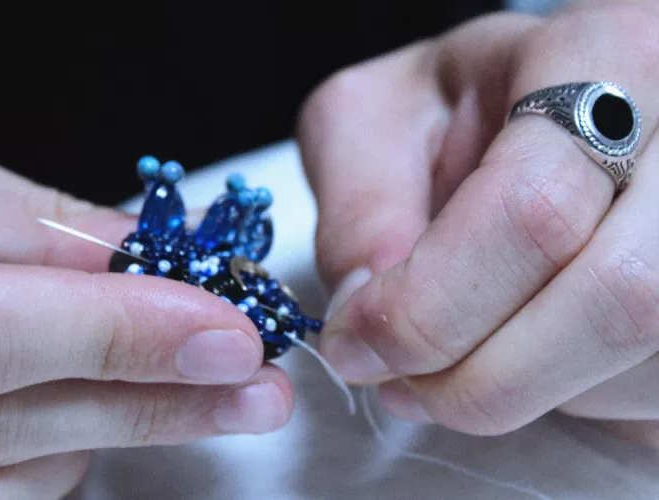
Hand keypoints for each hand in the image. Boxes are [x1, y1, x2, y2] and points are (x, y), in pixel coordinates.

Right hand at [0, 118, 291, 495]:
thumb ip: (28, 224)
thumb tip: (145, 260)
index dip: (112, 338)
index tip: (229, 334)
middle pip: (1, 430)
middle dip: (151, 406)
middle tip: (255, 388)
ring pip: (5, 483)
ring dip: (98, 428)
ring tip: (147, 380)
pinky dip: (51, 463)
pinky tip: (75, 419)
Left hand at [297, 2, 658, 445]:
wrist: (531, 113)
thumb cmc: (449, 112)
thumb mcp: (372, 122)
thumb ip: (358, 208)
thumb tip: (369, 313)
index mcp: (600, 57)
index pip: (533, 207)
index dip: (429, 305)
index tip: (357, 344)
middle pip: (619, 297)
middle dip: (481, 376)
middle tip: (400, 383)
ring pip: (638, 359)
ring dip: (519, 392)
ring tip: (447, 361)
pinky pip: (648, 386)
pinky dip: (564, 397)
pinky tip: (516, 351)